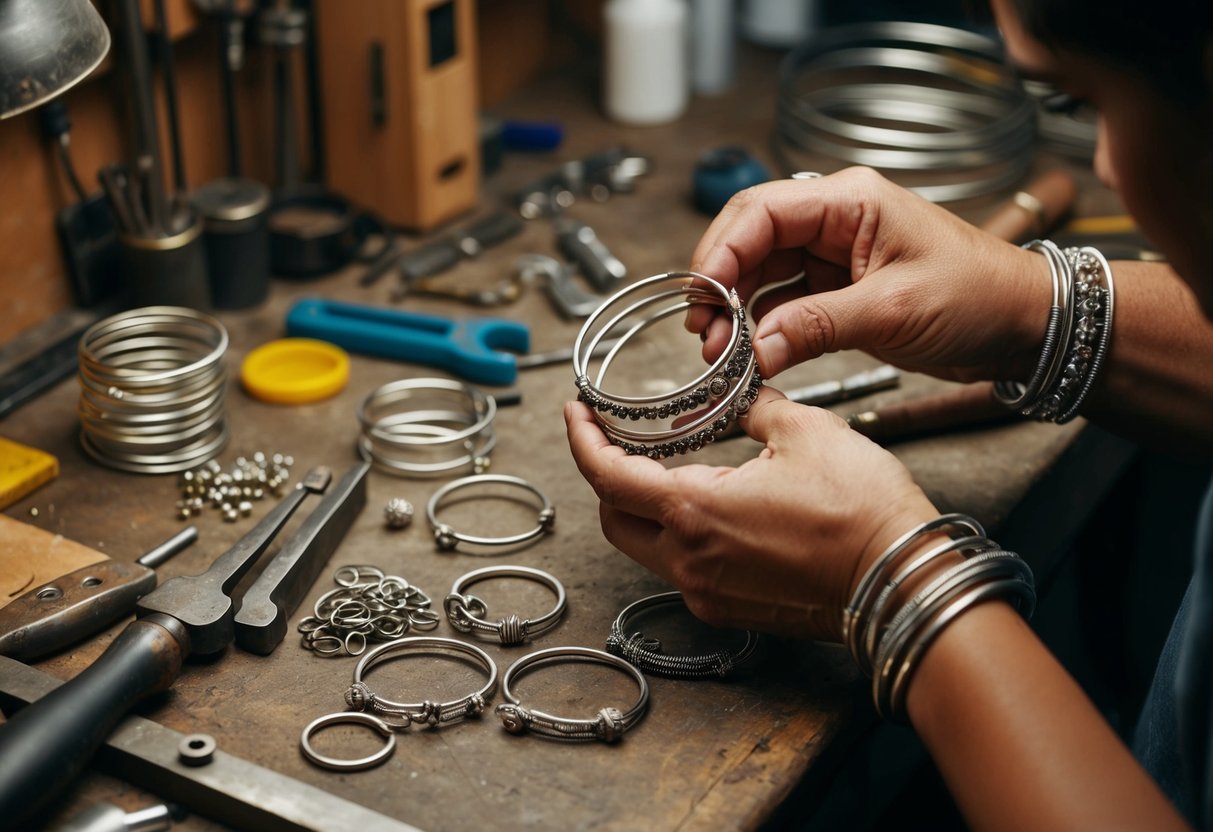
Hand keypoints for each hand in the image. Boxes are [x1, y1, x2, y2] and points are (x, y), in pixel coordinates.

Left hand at [564, 389, 939, 642]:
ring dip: (646, 509)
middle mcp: (689, 562)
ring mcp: (708, 594)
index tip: (576, 414)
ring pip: (646, 548)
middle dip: (608, 478)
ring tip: (674, 470)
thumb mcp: (804, 430)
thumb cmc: (860, 509)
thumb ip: (752, 408)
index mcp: (694, 512)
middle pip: (614, 519)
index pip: (606, 477)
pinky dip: (682, 535)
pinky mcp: (732, 610)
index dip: (582, 441)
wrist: (904, 583)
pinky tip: (714, 508)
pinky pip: (685, 570)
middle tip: (621, 442)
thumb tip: (737, 400)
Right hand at [688, 167, 1049, 384]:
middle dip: (720, 283)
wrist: (1024, 326)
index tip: (704, 295)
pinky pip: (783, 304)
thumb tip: (754, 349)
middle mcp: (835, 222)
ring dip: (736, 311)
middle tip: (703, 330)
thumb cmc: (979, 297)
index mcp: (851, 201)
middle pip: (751, 240)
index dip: (722, 250)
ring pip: (761, 274)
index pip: (762, 211)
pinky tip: (750, 355)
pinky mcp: (837, 293)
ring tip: (720, 352)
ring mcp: (834, 258)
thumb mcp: (894, 310)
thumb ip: (817, 326)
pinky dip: (762, 329)